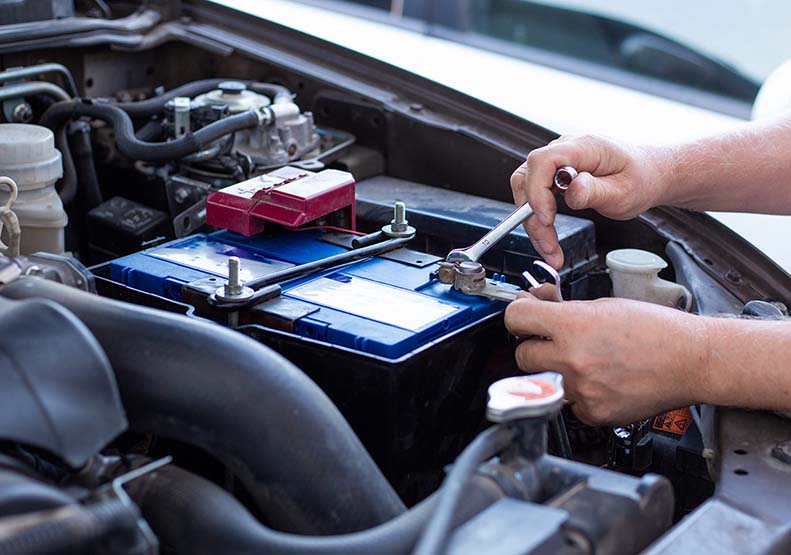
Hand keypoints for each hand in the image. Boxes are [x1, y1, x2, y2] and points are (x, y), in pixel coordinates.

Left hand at [504, 295, 710, 424]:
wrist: (692, 361)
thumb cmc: (657, 330)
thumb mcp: (605, 305)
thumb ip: (565, 309)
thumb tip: (537, 303)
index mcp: (573, 326)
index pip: (516, 319)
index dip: (518, 316)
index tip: (524, 318)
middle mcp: (572, 359)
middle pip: (522, 355)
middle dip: (534, 346)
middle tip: (554, 342)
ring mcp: (581, 390)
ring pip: (544, 381)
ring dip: (556, 371)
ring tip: (586, 362)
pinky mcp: (593, 413)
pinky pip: (569, 403)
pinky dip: (579, 394)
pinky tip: (601, 381)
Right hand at [510, 135, 673, 268]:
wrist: (648, 175)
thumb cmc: (640, 179)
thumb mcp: (624, 191)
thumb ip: (596, 191)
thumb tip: (572, 189)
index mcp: (584, 147)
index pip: (543, 161)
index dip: (537, 191)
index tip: (547, 219)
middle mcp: (566, 150)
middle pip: (527, 178)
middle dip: (531, 216)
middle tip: (548, 245)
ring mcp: (558, 162)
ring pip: (527, 190)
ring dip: (532, 222)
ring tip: (549, 248)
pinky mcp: (555, 176)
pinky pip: (536, 197)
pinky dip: (538, 220)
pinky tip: (549, 238)